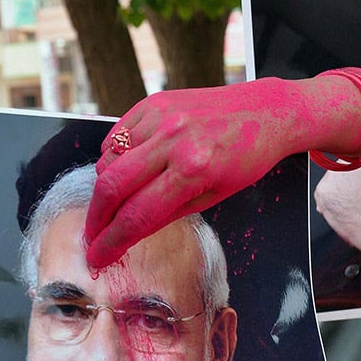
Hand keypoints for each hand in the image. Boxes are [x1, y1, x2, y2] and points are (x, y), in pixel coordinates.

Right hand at [85, 79, 296, 267]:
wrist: (266, 111)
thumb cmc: (246, 158)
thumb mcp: (215, 195)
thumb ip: (168, 212)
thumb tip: (128, 232)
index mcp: (194, 170)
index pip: (137, 215)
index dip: (111, 242)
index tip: (97, 257)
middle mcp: (173, 141)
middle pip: (110, 187)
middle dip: (95, 218)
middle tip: (94, 235)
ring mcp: (160, 117)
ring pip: (107, 160)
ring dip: (105, 186)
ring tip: (119, 199)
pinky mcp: (153, 103)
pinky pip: (115, 136)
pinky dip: (114, 156)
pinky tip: (129, 166)